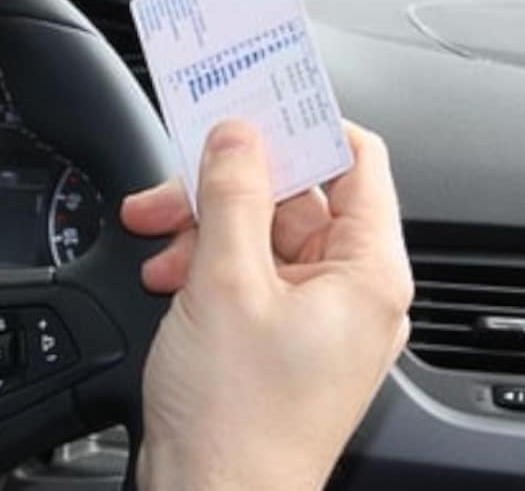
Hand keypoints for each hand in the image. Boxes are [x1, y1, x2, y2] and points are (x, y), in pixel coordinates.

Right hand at [121, 120, 413, 490]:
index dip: (304, 124)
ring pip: (262, 236)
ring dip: (206, 228)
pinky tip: (167, 275)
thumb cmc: (237, 422)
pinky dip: (206, 267)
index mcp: (367, 273)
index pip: (355, 160)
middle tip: (175, 184)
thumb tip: (237, 134)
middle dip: (228, 187)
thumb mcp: (227, 283)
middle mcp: (350, 293)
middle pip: (296, 197)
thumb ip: (234, 194)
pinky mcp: (278, 340)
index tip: (254, 102)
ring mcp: (314, 319)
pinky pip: (248, 277)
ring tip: (157, 240)